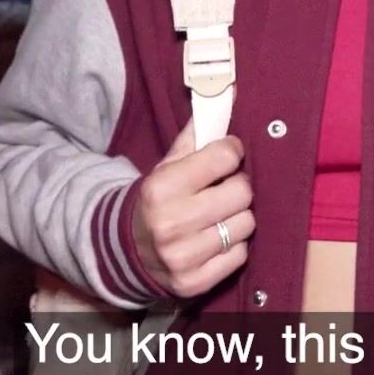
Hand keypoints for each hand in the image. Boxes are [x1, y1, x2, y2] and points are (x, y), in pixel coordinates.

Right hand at [131, 95, 251, 297]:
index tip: (226, 156)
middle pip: (242, 192)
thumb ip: (198, 132)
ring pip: (245, 224)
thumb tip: (229, 91)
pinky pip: (240, 255)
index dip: (231, 153)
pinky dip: (233, 246)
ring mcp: (182, 256)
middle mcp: (171, 223)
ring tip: (218, 215)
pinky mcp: (194, 283)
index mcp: (161, 187)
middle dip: (237, 187)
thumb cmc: (158, 198)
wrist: (127, 249)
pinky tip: (214, 239)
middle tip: (223, 188)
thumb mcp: (168, 164)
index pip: (225, 156)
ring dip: (237, 217)